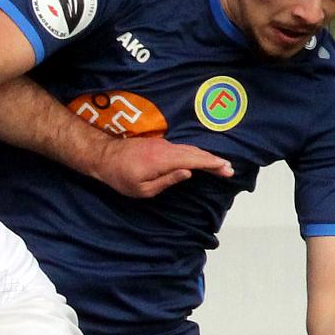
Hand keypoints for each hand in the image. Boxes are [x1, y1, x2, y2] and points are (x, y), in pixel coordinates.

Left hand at [93, 137, 231, 198]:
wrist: (104, 156)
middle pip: (196, 153)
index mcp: (163, 160)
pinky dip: (195, 154)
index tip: (227, 169)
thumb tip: (189, 173)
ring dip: (206, 157)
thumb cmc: (121, 177)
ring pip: (190, 149)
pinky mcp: (160, 145)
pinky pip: (183, 148)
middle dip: (214, 161)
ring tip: (220, 165)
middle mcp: (166, 149)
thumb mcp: (142, 189)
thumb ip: (167, 181)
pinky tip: (201, 159)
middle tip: (230, 169)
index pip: (194, 160)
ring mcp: (163, 145)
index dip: (212, 164)